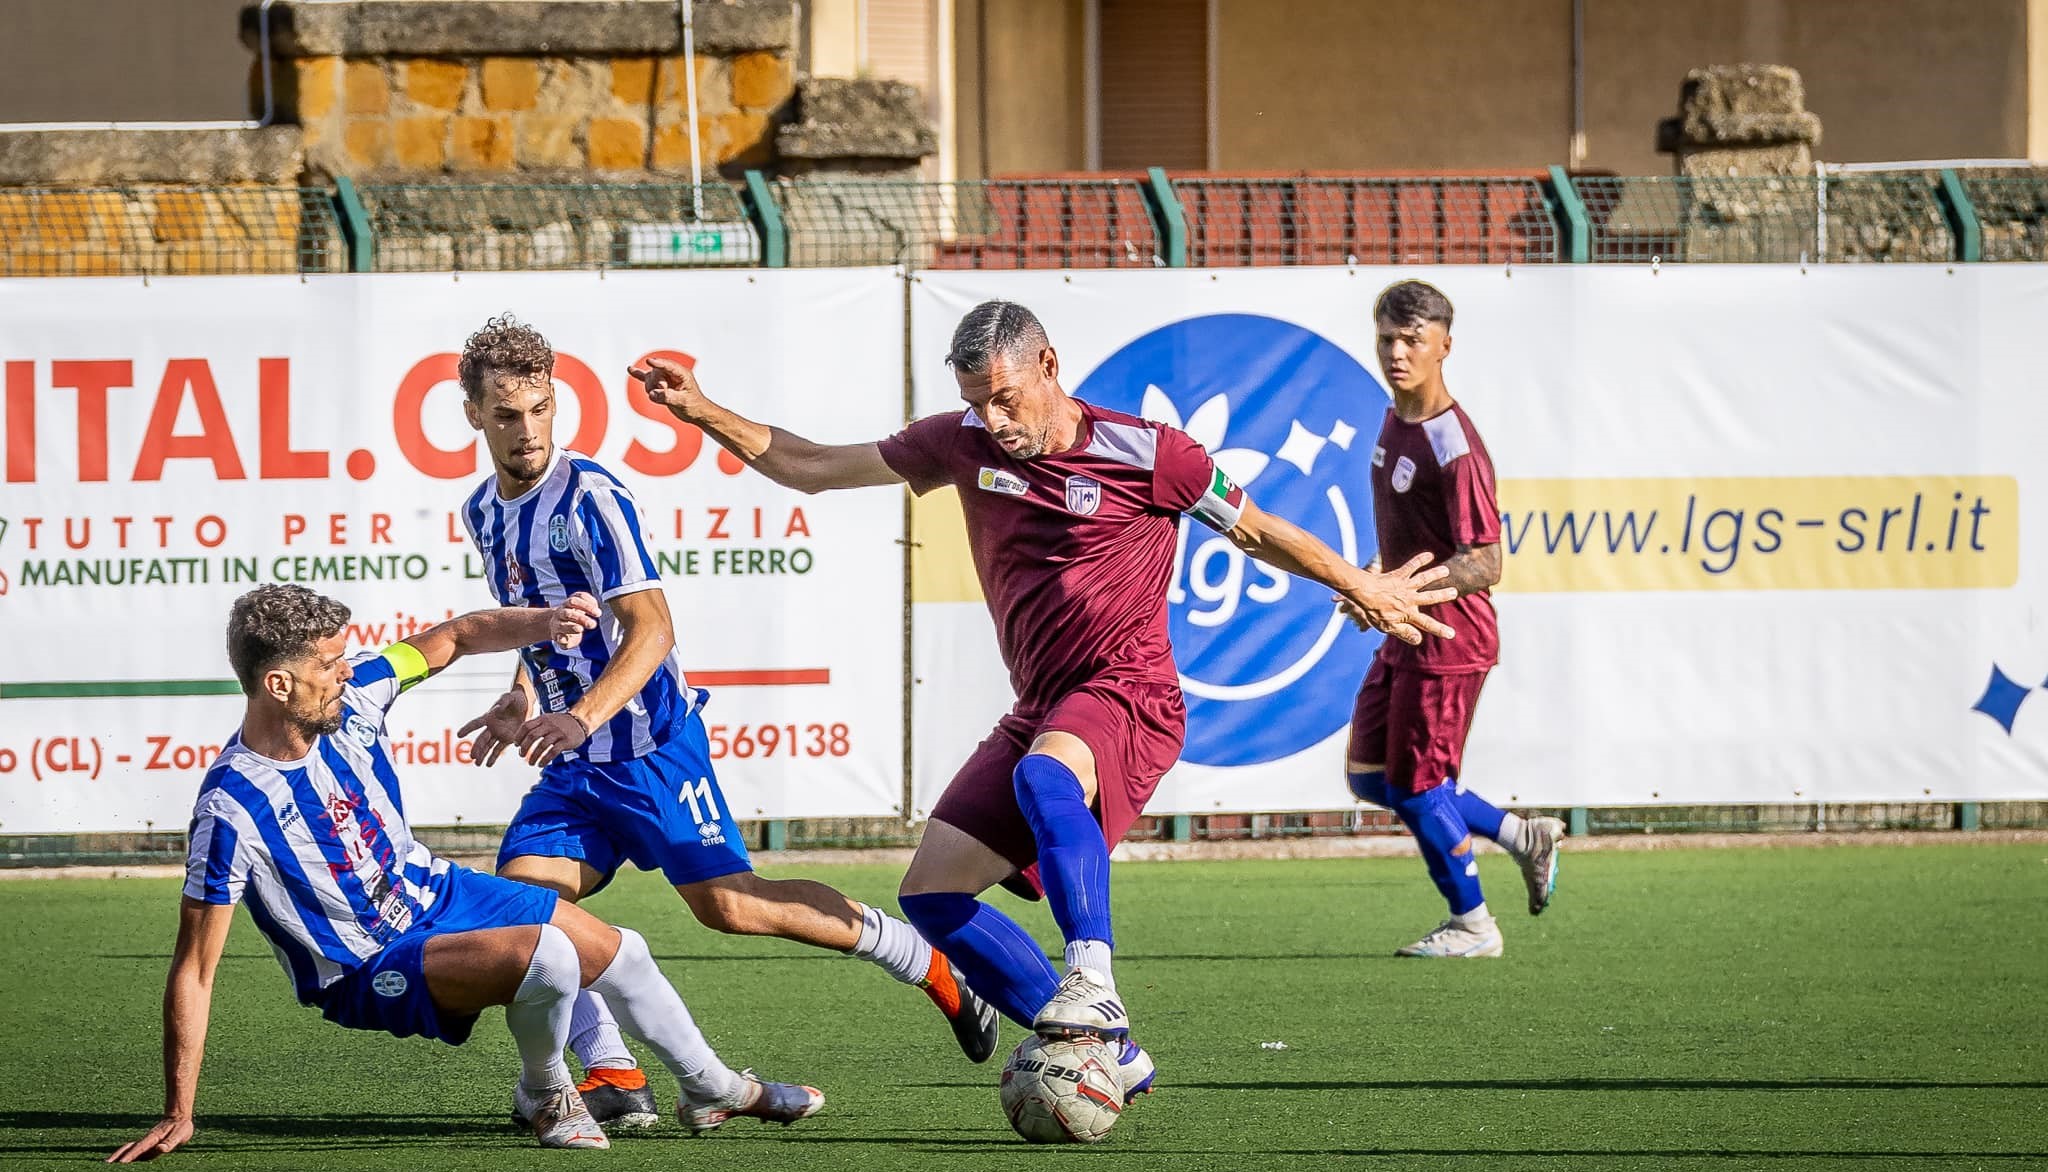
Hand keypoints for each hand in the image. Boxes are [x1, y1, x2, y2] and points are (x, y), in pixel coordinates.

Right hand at [108, 1115, 192, 1162]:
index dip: (130, 1155)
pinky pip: (133, 1150)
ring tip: (107, 1163)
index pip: (139, 1148)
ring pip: (128, 1148)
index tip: (121, 1163)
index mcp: (153, 1138)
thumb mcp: (180, 1134)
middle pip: (128, 1148)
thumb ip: (171, 1142)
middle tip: (106, 1164)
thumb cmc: (181, 1127)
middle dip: (117, 1156)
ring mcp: (145, 1142)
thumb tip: (161, 1148)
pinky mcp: (147, 1144)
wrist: (179, 1117)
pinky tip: (119, 1161)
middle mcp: (146, 1140)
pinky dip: (124, 1154)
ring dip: (117, 1155)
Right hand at [457, 690, 528, 766]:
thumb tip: (496, 707)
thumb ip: (503, 701)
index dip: (468, 728)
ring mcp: (499, 734)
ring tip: (477, 764)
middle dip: (477, 748)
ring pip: (488, 746)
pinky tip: (488, 764)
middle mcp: (492, 727)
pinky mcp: (508, 739)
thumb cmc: (514, 698)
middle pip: (482, 739)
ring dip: (482, 755)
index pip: (476, 723)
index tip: (459, 734)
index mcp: (489, 717)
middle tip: (472, 756)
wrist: (525, 704)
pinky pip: (499, 749)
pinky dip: (493, 757)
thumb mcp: (509, 697)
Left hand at [515, 712, 588, 767]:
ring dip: (534, 756)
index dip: (519, 736)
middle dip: (524, 747)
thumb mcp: (547, 719)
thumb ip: (536, 727)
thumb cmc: (560, 723)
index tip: (516, 745)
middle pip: (532, 736)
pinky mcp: (566, 741)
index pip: (526, 726)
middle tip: (521, 755)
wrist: (580, 721)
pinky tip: (541, 764)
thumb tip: (520, 740)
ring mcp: (558, 732)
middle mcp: (549, 725)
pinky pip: (553, 752)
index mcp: (543, 719)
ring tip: (531, 763)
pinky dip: (545, 760)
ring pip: (542, 745)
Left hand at [550, 591, 598, 648]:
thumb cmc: (565, 634)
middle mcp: (560, 614)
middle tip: (593, 625)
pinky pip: (579, 595)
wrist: (558, 621)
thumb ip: (564, 643)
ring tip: (598, 613)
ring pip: (573, 601)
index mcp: (557, 626)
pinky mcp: (573, 597)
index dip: (571, 627)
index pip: (562, 626)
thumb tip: (563, 639)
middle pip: (568, 614)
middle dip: (580, 619)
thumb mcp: (565, 642)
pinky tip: (596, 606)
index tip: (580, 629)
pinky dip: (588, 599)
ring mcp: (566, 604)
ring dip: (586, 607)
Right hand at [630, 357, 707, 421]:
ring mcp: (665, 378)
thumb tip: (652, 394)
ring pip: (649, 378)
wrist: (696, 412)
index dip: (659, 364)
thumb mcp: (683, 402)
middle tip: (664, 391)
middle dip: (656, 384)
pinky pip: (646, 378)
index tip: (650, 361)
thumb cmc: (694, 406)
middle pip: (656, 373)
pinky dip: (638, 375)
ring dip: (650, 388)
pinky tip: (630, 369)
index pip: (668, 366)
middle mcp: (672, 373)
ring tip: (660, 397)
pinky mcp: (659, 385)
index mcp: (682, 374)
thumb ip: (667, 397)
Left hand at [1332, 552, 1458, 645]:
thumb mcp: (1388, 626)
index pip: (1426, 624)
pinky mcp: (1399, 575)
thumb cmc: (1374, 611)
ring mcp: (1405, 586)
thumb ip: (1405, 632)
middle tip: (1454, 592)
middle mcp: (1410, 599)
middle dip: (1442, 595)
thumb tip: (1419, 639)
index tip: (1451, 634)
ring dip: (1435, 574)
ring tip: (1446, 570)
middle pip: (1430, 597)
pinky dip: (1419, 560)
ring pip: (1423, 579)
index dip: (1439, 629)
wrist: (1364, 593)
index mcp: (1408, 613)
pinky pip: (1411, 566)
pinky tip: (1429, 555)